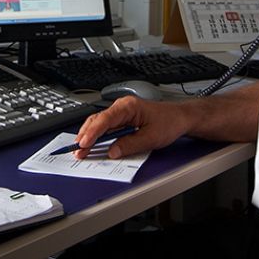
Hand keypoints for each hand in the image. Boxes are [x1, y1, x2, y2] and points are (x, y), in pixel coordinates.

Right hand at [73, 97, 187, 159]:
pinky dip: (97, 135)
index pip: (105, 119)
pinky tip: (92, 143)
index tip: (84, 143)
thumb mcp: (151, 137)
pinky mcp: (122, 119)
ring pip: (99, 122)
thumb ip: (130, 145)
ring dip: (90, 135)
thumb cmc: (169, 122)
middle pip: (98, 119)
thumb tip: (112, 152)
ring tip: (81, 149)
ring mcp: (121, 112)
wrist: (180, 118)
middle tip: (78, 150)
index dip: (93, 132)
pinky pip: (106, 126)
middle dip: (86, 135)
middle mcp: (122, 106)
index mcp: (128, 106)